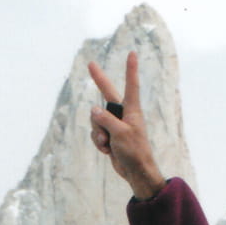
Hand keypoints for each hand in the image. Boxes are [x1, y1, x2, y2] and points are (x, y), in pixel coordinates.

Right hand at [88, 51, 166, 199]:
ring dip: (98, 133)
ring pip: (95, 119)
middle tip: (90, 63)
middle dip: (98, 80)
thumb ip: (106, 120)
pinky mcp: (108, 135)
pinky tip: (107, 150)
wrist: (135, 171)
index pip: (131, 85)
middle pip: (107, 94)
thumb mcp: (120, 133)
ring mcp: (114, 124)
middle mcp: (123, 114)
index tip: (132, 53)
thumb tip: (93, 110)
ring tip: (108, 143)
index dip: (130, 69)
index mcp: (132, 110)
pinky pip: (95, 133)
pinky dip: (98, 142)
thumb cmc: (134, 151)